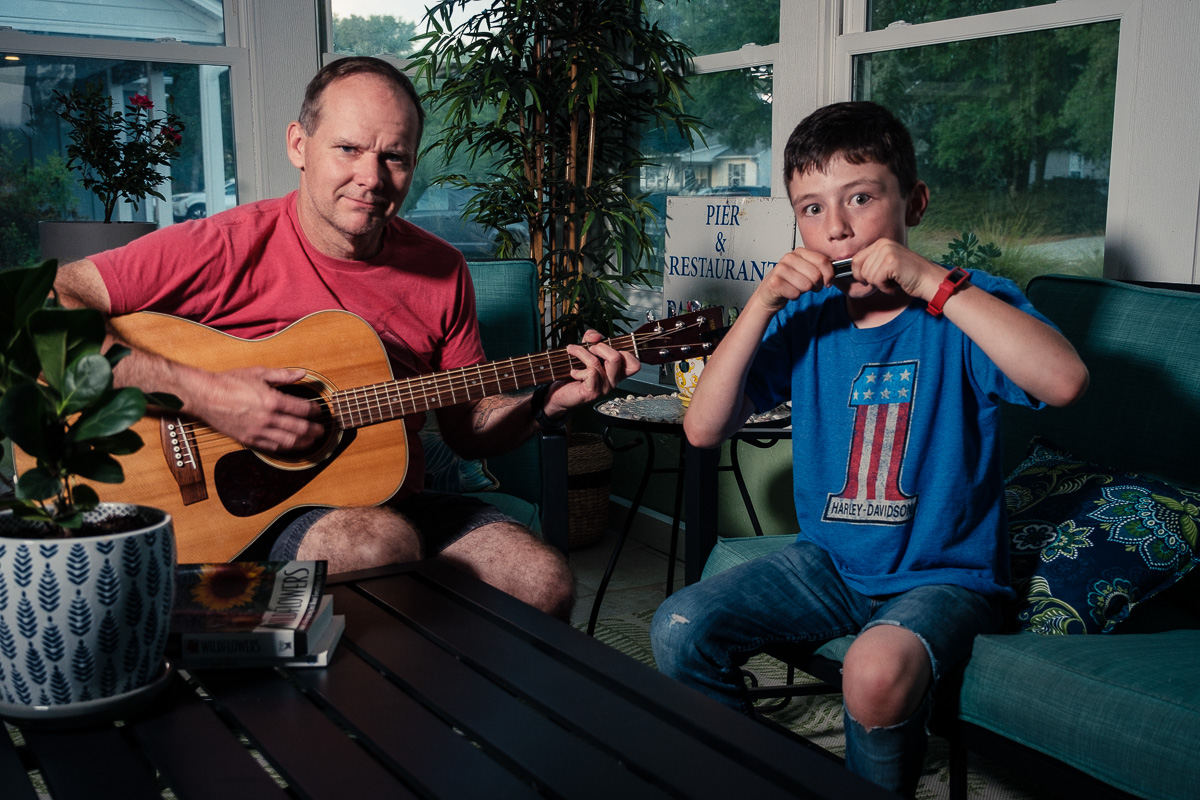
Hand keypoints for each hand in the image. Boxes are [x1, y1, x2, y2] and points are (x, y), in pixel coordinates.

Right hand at [191, 366, 324, 453]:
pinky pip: (271, 447)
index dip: (315, 411)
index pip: (302, 409)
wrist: (205, 396)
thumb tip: (301, 373)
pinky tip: (291, 445)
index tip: (319, 410)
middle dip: (314, 430)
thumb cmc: (229, 382)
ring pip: (288, 442)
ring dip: (303, 442)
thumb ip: (282, 375)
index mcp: (272, 400)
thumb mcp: (258, 373)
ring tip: (311, 440)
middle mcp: (267, 418)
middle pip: (299, 428)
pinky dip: (285, 447)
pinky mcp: (248, 439)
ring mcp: (257, 431)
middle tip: (321, 430)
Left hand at [543, 330, 639, 416]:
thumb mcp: (585, 350)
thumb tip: (596, 336)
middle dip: (599, 347)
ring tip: (572, 351)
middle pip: (616, 357)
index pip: (634, 363)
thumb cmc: (575, 371)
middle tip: (589, 349)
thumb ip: (592, 339)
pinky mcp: (592, 392)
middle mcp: (613, 381)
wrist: (560, 392)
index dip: (622, 350)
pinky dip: (578, 369)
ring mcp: (604, 388)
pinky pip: (589, 373)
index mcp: (616, 372)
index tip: (605, 346)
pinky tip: (573, 372)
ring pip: (596, 362)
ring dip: (581, 352)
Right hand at [751, 247, 836, 311]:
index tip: (828, 282)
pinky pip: (795, 293)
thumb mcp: (806, 270)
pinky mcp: (774, 283)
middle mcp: (789, 258)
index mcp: (799, 252)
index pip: (823, 261)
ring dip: (804, 291)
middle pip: (816, 275)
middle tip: (811, 287)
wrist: (769, 292)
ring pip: (806, 285)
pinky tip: (789, 292)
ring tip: (798, 288)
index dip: (829, 275)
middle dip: (817, 285)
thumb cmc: (790, 281)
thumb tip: (836, 271)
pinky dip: (794, 296)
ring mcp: (780, 269)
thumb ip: (820, 267)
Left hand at [845, 239, 942, 299]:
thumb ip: (871, 264)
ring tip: (894, 281)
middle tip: (887, 281)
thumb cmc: (907, 276)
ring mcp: (887, 251)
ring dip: (880, 285)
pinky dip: (885, 288)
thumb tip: (851, 271)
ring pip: (868, 276)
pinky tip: (896, 284)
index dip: (859, 274)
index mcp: (880, 242)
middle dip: (871, 280)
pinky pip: (876, 281)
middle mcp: (883, 244)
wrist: (929, 280)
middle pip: (860, 269)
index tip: (869, 281)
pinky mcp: (891, 262)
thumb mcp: (886, 264)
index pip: (856, 259)